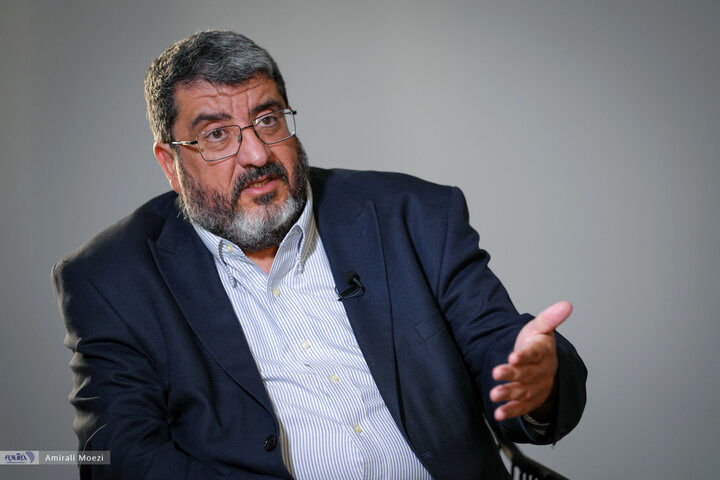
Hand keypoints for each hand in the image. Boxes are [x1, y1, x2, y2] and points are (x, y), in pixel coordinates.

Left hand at [490, 301, 571, 420]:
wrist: (542, 362)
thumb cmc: (537, 342)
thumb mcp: (540, 327)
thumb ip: (549, 317)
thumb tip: (567, 304)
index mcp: (545, 352)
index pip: (535, 353)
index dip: (524, 356)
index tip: (512, 356)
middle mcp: (543, 371)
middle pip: (527, 374)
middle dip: (511, 374)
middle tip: (495, 373)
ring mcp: (539, 386)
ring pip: (524, 391)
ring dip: (509, 394)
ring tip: (494, 395)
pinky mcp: (533, 399)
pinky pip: (523, 407)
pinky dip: (511, 411)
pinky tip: (499, 414)